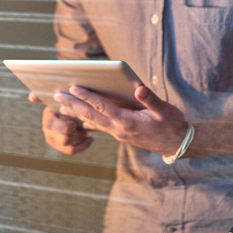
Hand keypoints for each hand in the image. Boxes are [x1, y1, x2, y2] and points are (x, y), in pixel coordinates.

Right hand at [29, 91, 92, 154]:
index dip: (65, 127)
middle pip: (63, 139)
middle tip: (85, 129)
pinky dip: (83, 146)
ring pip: (68, 147)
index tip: (75, 123)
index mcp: (47, 119)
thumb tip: (31, 96)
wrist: (71, 110)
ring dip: (80, 140)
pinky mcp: (61, 147)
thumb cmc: (66, 102)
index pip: (52, 126)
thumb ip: (46, 96)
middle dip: (76, 135)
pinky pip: (72, 151)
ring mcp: (54, 140)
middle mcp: (48, 131)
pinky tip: (90, 139)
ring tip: (87, 132)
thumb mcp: (59, 99)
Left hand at [56, 84, 189, 156]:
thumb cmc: (172, 125)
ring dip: (76, 114)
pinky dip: (88, 121)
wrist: (176, 144)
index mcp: (128, 122)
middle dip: (74, 104)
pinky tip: (79, 119)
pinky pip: (100, 127)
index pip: (103, 107)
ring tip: (60, 106)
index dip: (88, 96)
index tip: (74, 87)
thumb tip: (139, 88)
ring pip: (93, 122)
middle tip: (57, 95)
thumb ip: (151, 100)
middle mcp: (119, 130)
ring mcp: (118, 134)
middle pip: (92, 116)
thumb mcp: (165, 110)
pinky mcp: (120, 135)